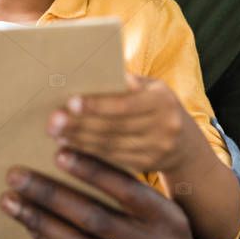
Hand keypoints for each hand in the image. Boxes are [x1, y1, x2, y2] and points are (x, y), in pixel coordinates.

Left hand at [0, 150, 208, 238]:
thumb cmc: (166, 227)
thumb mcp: (163, 202)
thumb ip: (131, 176)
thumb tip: (86, 137)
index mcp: (165, 217)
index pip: (126, 189)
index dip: (92, 170)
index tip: (59, 151)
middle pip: (94, 218)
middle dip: (50, 195)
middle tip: (16, 175)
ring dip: (39, 221)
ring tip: (10, 200)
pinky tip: (28, 223)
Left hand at [47, 74, 198, 173]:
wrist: (186, 144)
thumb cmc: (157, 104)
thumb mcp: (151, 88)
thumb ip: (127, 83)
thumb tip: (92, 73)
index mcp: (162, 101)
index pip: (124, 104)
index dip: (97, 105)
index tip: (71, 102)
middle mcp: (163, 126)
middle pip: (113, 126)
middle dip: (80, 124)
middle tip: (53, 120)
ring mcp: (156, 149)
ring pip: (110, 145)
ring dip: (79, 139)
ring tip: (56, 132)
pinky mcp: (146, 165)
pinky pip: (112, 159)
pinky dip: (88, 152)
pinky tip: (70, 146)